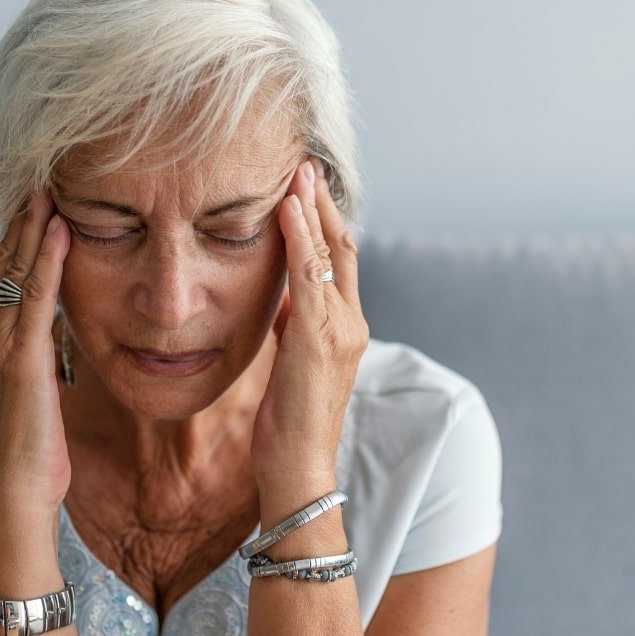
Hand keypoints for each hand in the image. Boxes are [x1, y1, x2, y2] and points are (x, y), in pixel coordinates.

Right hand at [0, 188, 72, 516]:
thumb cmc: (35, 447)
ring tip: (48, 186)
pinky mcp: (19, 360)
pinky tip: (60, 229)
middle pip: (4, 263)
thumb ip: (41, 352)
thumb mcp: (39, 388)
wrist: (18, 490)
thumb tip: (56, 325)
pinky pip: (36, 298)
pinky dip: (47, 259)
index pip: (3, 276)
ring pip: (16, 271)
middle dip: (21, 218)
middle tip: (39, 175)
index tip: (35, 199)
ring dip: (33, 226)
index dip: (17, 235)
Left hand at [251, 156, 367, 489]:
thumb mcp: (290, 365)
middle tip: (306, 165)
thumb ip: (293, 329)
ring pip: (331, 254)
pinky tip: (287, 209)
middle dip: (324, 204)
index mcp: (345, 330)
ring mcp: (341, 331)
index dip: (325, 223)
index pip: (340, 264)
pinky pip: (311, 276)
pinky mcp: (319, 339)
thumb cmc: (289, 425)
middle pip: (344, 248)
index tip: (306, 189)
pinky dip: (300, 238)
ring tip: (298, 172)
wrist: (299, 471)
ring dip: (312, 209)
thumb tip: (282, 300)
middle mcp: (352, 324)